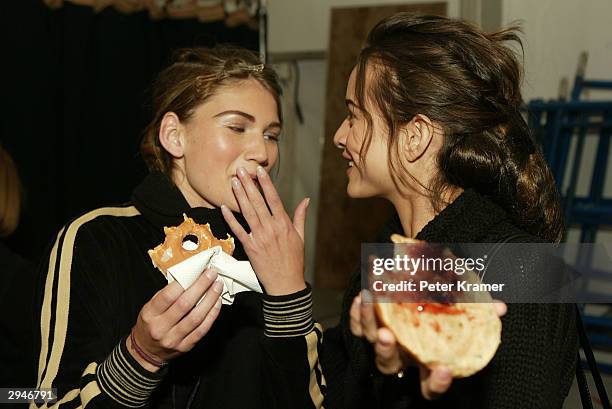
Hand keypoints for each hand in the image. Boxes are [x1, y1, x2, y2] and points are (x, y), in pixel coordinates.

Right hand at [129, 269, 222, 371]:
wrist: (147, 352)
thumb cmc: (149, 325)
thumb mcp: (149, 308)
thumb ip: (166, 294)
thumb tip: (188, 278)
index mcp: (150, 314)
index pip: (168, 296)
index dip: (184, 282)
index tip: (197, 270)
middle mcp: (161, 327)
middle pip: (185, 305)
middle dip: (201, 287)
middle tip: (212, 274)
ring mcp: (173, 339)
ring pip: (196, 317)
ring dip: (210, 299)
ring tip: (217, 287)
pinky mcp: (185, 346)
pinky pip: (202, 330)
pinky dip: (212, 315)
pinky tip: (217, 303)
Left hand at [221, 166, 309, 295]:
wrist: (286, 284)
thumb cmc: (294, 260)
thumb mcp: (300, 237)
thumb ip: (300, 216)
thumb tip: (306, 200)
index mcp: (284, 224)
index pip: (273, 198)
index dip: (266, 183)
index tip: (260, 170)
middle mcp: (271, 228)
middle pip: (258, 202)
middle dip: (249, 184)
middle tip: (241, 170)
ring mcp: (259, 238)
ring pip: (248, 212)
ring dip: (240, 196)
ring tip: (234, 182)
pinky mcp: (249, 248)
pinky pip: (238, 230)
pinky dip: (230, 219)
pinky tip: (223, 207)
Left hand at [349, 292, 506, 399]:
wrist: (413, 292)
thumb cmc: (443, 309)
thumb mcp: (464, 313)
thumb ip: (479, 313)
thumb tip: (500, 308)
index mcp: (425, 363)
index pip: (429, 386)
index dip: (436, 383)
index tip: (444, 369)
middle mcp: (401, 356)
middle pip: (388, 364)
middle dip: (386, 350)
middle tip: (387, 333)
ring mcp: (382, 342)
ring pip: (369, 340)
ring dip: (368, 320)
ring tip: (370, 298)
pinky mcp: (366, 327)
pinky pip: (356, 325)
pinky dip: (357, 312)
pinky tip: (363, 296)